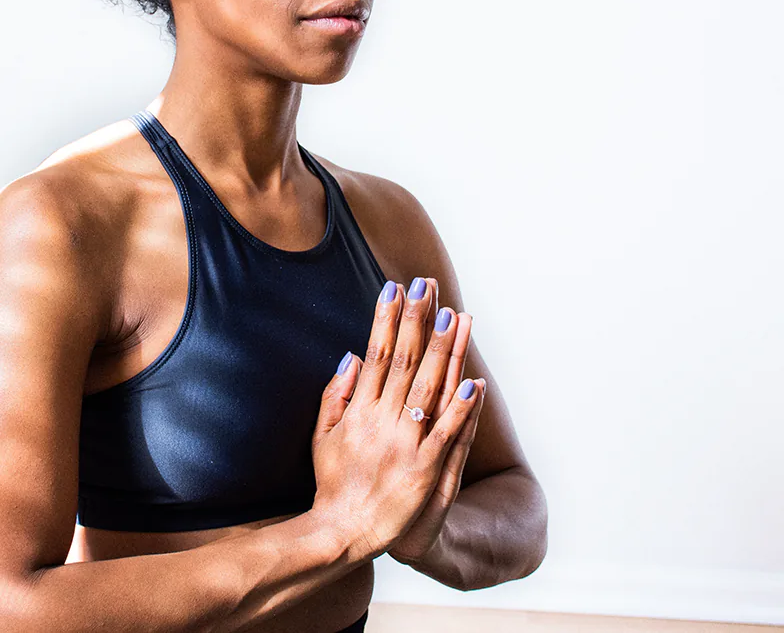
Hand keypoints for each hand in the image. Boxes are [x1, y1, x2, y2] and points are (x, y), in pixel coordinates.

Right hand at [310, 276, 483, 561]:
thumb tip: (350, 355)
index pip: (377, 352)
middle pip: (405, 361)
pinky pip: (445, 434)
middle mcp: (381, 420)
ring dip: (443, 351)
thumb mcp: (322, 435)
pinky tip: (473, 382)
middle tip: (427, 285)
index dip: (387, 319)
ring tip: (455, 316)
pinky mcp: (423, 470)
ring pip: (428, 388)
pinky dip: (460, 408)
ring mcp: (404, 444)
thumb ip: (335, 394)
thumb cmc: (334, 483)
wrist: (343, 533)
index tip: (395, 287)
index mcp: (359, 409)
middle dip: (417, 320)